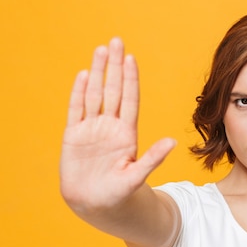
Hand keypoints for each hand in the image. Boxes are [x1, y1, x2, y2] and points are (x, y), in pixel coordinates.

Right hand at [60, 38, 174, 213]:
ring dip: (98, 73)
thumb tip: (172, 142)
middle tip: (116, 41)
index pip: (129, 100)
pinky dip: (78, 93)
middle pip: (113, 90)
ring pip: (94, 95)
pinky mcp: (74, 137)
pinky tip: (84, 75)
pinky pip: (76, 110)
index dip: (130, 79)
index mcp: (126, 134)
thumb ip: (152, 158)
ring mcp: (91, 130)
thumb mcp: (137, 177)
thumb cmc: (120, 195)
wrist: (96, 205)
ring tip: (100, 50)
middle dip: (115, 66)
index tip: (131, 58)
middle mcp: (110, 127)